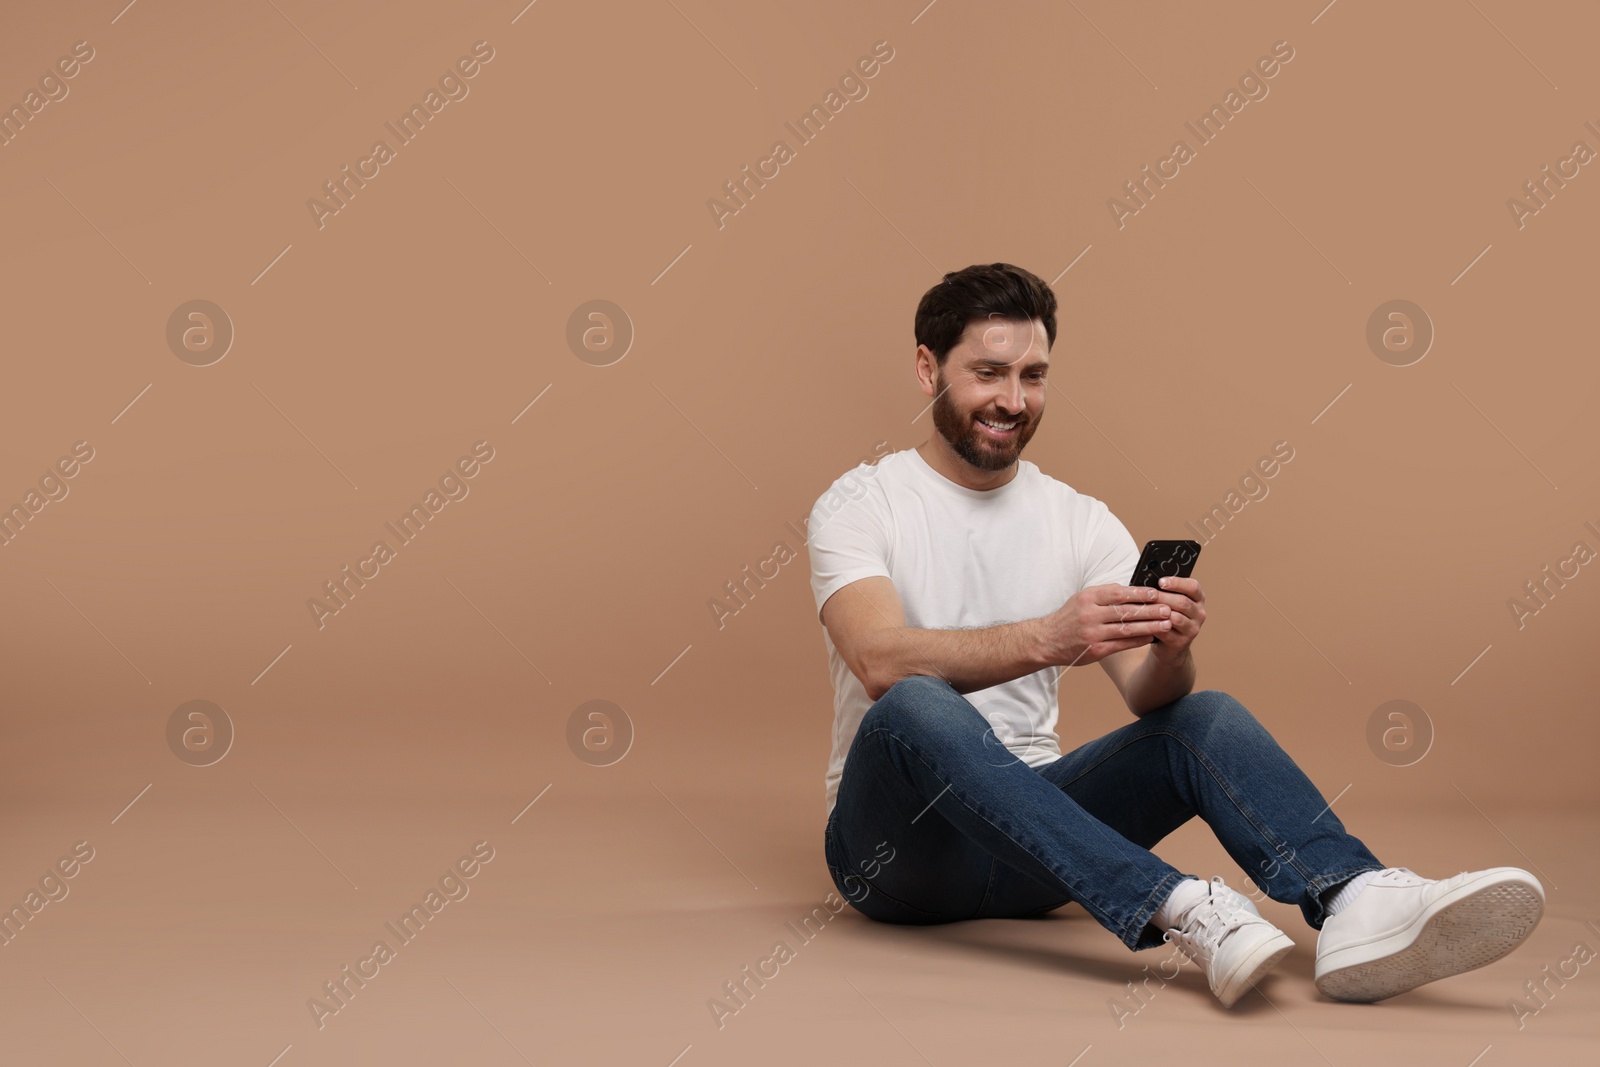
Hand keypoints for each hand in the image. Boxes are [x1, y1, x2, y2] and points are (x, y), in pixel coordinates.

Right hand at [1042, 583, 1173, 667]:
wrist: (1047, 641)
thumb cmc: (1068, 618)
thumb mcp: (1081, 598)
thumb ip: (1104, 594)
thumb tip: (1131, 589)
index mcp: (1087, 598)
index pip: (1118, 593)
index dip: (1139, 593)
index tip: (1156, 592)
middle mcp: (1090, 615)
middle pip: (1125, 611)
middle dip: (1150, 610)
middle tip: (1168, 608)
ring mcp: (1093, 634)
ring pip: (1127, 629)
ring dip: (1149, 626)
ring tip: (1166, 623)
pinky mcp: (1095, 650)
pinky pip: (1122, 644)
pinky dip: (1138, 640)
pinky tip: (1151, 637)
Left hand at [1148, 575, 1204, 663]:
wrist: (1168, 644)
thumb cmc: (1166, 616)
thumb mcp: (1169, 602)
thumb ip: (1165, 592)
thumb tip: (1147, 582)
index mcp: (1198, 599)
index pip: (1193, 587)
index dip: (1177, 583)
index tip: (1161, 581)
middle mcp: (1199, 613)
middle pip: (1183, 602)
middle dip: (1163, 597)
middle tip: (1148, 595)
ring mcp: (1192, 629)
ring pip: (1176, 618)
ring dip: (1159, 612)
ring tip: (1145, 608)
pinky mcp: (1182, 642)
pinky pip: (1167, 632)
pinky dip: (1155, 626)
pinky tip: (1145, 622)